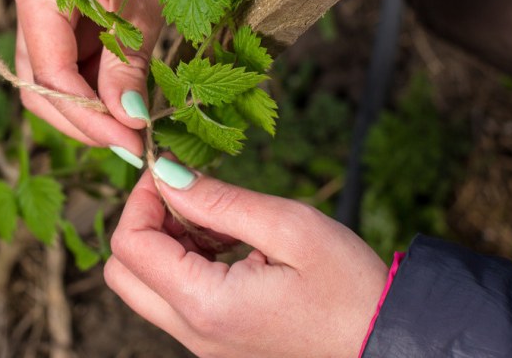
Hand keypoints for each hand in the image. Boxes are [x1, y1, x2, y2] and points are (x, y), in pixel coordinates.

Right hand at [12, 0, 201, 158]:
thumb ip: (126, 60)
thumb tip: (124, 117)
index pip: (48, 75)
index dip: (87, 115)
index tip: (129, 142)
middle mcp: (34, 5)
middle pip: (39, 85)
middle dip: (81, 120)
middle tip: (130, 143)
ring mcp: (50, 12)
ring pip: (55, 79)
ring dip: (90, 107)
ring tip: (133, 123)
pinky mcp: (70, 15)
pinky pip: (74, 62)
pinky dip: (98, 86)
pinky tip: (128, 97)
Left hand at [104, 158, 388, 357]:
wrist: (388, 345)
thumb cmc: (351, 289)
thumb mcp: (291, 229)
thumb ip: (221, 201)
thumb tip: (166, 174)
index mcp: (206, 305)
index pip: (130, 246)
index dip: (140, 199)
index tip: (171, 171)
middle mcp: (194, 333)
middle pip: (123, 272)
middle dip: (143, 223)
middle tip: (188, 195)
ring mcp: (203, 343)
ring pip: (146, 286)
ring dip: (166, 243)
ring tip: (220, 221)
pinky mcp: (217, 342)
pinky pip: (176, 300)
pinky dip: (186, 264)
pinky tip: (230, 244)